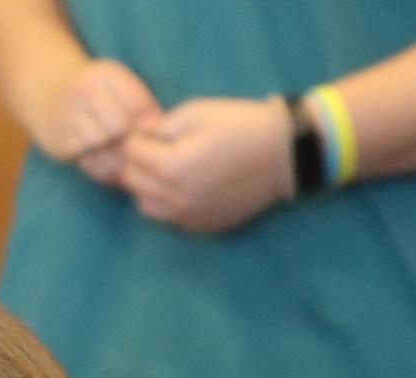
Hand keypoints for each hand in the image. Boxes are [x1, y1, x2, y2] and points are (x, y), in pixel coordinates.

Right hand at [34, 58, 159, 185]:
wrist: (46, 92)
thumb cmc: (94, 93)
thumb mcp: (119, 87)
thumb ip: (142, 104)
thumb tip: (157, 129)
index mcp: (105, 75)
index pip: (138, 106)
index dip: (147, 124)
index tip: (145, 129)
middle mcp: (83, 92)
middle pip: (121, 128)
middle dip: (129, 139)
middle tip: (129, 145)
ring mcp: (68, 117)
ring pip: (105, 146)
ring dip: (115, 154)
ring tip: (115, 151)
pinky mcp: (60, 142)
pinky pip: (90, 161)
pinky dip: (100, 164)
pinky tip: (100, 157)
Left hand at [122, 97, 295, 233]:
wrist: (284, 154)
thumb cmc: (241, 126)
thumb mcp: (197, 112)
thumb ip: (160, 127)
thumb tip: (138, 139)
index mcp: (174, 168)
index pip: (130, 154)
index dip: (136, 138)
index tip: (150, 132)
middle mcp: (178, 200)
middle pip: (133, 182)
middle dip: (137, 163)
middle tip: (156, 149)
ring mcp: (191, 218)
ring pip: (146, 206)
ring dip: (148, 187)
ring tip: (168, 170)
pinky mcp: (204, 227)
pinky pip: (170, 218)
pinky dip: (169, 203)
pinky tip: (187, 186)